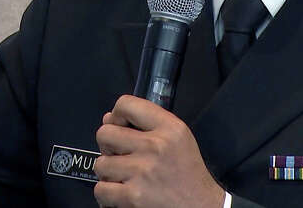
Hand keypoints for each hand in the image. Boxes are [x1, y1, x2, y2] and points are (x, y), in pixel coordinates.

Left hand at [93, 95, 224, 207]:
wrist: (202, 207)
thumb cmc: (188, 175)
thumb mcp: (178, 138)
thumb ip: (147, 124)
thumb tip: (108, 118)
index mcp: (169, 128)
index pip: (126, 104)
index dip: (116, 116)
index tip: (120, 127)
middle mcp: (155, 146)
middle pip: (105, 134)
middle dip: (108, 146)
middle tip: (120, 156)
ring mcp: (142, 172)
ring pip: (100, 164)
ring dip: (109, 173)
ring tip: (124, 177)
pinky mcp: (133, 196)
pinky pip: (101, 189)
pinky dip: (107, 194)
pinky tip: (121, 193)